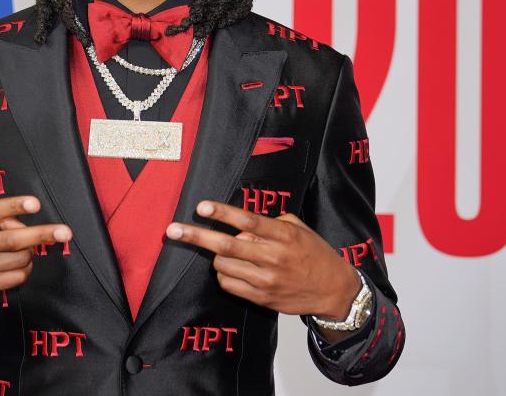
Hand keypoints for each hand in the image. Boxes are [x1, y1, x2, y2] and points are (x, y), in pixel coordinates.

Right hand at [0, 196, 70, 323]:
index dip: (15, 206)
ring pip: (19, 260)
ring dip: (31, 251)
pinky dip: (25, 269)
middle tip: (65, 232)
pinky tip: (21, 262)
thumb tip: (16, 216)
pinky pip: (15, 279)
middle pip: (13, 240)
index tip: (35, 203)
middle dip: (42, 235)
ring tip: (27, 245)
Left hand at [166, 200, 359, 319]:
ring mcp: (266, 280)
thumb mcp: (299, 229)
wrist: (333, 290)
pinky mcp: (261, 298)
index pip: (248, 221)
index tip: (201, 207)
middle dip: (196, 237)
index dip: (222, 213)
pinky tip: (236, 268)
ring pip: (222, 264)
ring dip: (219, 255)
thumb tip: (239, 223)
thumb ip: (270, 222)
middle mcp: (273, 258)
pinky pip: (228, 284)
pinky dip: (225, 273)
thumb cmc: (314, 254)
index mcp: (284, 236)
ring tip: (230, 252)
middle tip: (173, 230)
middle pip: (225, 245)